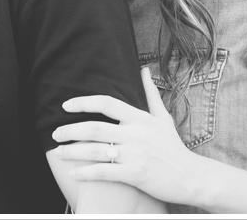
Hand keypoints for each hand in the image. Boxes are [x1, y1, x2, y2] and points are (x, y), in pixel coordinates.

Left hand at [51, 66, 205, 206]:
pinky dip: (86, 172)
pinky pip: (105, 172)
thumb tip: (144, 69)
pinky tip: (73, 173)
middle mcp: (136, 134)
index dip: (83, 102)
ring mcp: (136, 154)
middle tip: (55, 134)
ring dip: (72, 151)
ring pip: (95, 150)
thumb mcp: (163, 117)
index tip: (65, 105)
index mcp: (139, 118)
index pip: (106, 103)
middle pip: (94, 127)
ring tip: (58, 152)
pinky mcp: (136, 174)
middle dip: (70, 130)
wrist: (192, 177)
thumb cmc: (173, 147)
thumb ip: (151, 93)